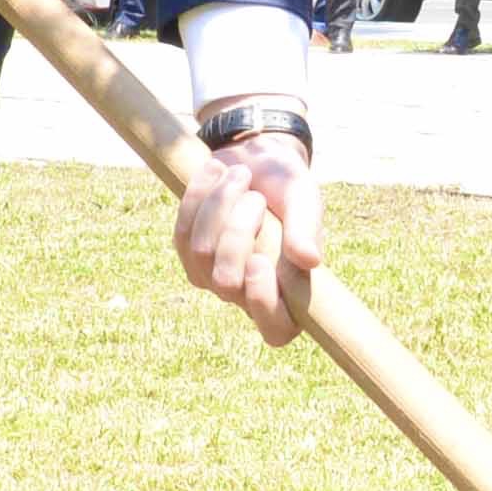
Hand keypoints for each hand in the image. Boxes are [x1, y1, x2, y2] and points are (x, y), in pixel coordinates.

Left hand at [172, 131, 324, 343]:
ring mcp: (213, 277)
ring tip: (241, 176)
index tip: (260, 261)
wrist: (259, 160)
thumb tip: (310, 260)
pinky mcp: (188, 252)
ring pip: (200, 252)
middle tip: (257, 197)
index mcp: (290, 293)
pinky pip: (182, 231)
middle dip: (237, 231)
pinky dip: (199, 195)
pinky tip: (216, 173)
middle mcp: (248, 294)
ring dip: (219, 205)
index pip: (276, 330)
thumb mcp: (304, 199)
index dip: (263, 304)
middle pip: (227, 282)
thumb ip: (307, 228)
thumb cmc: (289, 187)